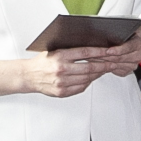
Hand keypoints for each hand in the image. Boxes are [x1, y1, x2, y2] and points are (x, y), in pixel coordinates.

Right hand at [18, 43, 140, 99]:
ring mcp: (61, 83)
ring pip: (87, 79)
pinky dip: (88, 82)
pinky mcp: (61, 92)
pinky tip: (92, 78)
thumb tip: (91, 48)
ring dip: (97, 74)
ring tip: (104, 70)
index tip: (110, 51)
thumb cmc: (42, 62)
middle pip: (89, 68)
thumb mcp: (55, 50)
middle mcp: (61, 70)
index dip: (100, 52)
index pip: (85, 53)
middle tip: (113, 63)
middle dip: (104, 65)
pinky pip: (81, 87)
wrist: (28, 76)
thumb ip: (70, 50)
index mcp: (60, 56)